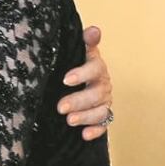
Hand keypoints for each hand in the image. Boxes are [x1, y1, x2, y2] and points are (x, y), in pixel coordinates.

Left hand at [57, 25, 113, 140]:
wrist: (75, 81)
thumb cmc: (75, 64)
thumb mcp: (77, 51)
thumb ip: (84, 42)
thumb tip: (94, 30)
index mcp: (96, 67)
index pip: (95, 68)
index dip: (82, 74)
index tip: (65, 79)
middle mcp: (103, 85)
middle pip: (96, 94)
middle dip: (78, 101)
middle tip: (60, 107)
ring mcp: (104, 101)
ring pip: (100, 111)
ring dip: (86, 117)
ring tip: (69, 121)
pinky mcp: (102, 116)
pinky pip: (104, 125)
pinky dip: (96, 131)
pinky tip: (84, 135)